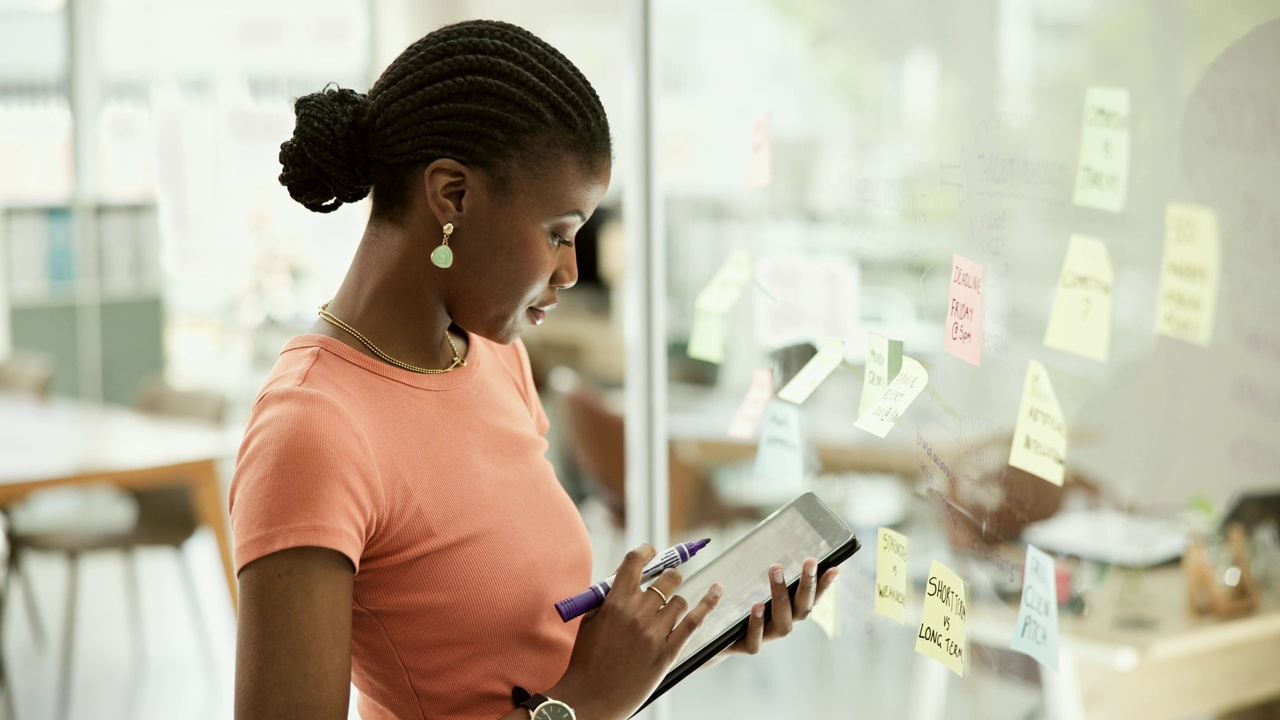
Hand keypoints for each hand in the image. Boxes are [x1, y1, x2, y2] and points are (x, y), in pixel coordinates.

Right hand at [550, 545, 722, 719]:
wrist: (591, 698)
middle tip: (668, 581)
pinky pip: (693, 622)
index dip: (647, 551)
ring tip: (668, 611)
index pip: (635, 562)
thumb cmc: (586, 660)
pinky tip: (716, 592)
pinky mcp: (668, 652)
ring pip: (680, 601)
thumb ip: (609, 596)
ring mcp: (655, 633)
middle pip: (667, 578)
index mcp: (614, 602)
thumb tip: (628, 574)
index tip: (652, 552)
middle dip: (669, 576)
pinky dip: (706, 606)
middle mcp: (637, 613)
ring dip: (675, 602)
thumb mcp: (590, 621)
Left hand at [724, 558, 838, 654]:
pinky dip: (756, 624)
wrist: (714, 638)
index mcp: (789, 609)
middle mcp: (783, 624)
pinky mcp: (747, 646)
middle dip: (808, 584)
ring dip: (781, 595)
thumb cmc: (738, 603)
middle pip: (802, 608)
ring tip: (775, 569)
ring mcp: (768, 636)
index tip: (835, 568)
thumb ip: (766, 569)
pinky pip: (755, 641)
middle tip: (810, 560)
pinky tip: (756, 605)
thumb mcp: (751, 582)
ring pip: (783, 623)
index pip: (812, 596)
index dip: (825, 584)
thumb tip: (777, 537)